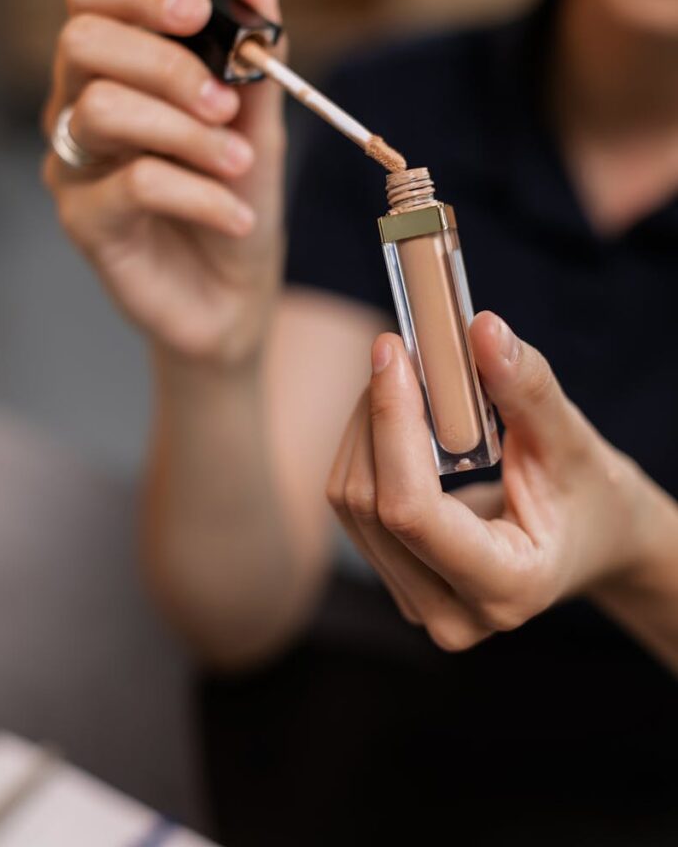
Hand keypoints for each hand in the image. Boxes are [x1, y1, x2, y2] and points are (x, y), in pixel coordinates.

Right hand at [42, 0, 286, 363]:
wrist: (234, 294)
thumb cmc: (238, 203)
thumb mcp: (258, 129)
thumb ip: (255, 64)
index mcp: (119, 70)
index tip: (200, 14)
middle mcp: (82, 107)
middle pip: (85, 43)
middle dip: (167, 64)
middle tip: (227, 105)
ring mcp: (76, 164)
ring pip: (104, 110)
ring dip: (190, 133)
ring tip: (242, 166)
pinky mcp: (85, 220)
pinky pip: (132, 184)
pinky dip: (199, 195)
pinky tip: (238, 219)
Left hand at [327, 311, 651, 650]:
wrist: (591, 540)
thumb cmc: (589, 495)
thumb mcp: (572, 441)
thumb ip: (527, 388)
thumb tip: (481, 328)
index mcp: (507, 587)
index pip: (413, 513)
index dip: (392, 426)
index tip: (394, 352)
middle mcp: (453, 614)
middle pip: (370, 505)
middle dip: (377, 416)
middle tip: (401, 350)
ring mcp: (419, 603)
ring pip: (351, 503)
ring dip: (366, 427)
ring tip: (407, 381)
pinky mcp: (398, 580)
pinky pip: (353, 506)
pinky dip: (367, 447)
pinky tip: (399, 417)